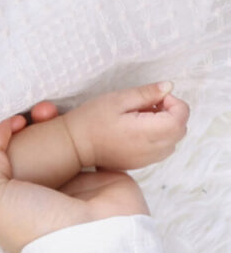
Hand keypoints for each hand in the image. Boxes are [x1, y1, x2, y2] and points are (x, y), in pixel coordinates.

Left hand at [0, 118, 147, 252]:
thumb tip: (2, 126)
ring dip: (54, 121)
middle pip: (30, 146)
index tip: (15, 122)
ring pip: (58, 141)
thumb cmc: (35, 222)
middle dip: (31, 123)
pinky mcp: (99, 176)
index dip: (2, 135)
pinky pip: (91, 144)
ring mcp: (69, 184)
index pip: (0, 160)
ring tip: (51, 109)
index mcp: (9, 201)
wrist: (93, 236)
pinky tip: (77, 116)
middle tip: (38, 110)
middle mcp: (38, 192)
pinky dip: (86, 128)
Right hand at [55, 82, 188, 171]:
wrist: (72, 145)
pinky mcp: (139, 164)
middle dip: (172, 114)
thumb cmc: (91, 120)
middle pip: (180, 130)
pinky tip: (138, 132)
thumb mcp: (118, 99)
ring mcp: (146, 160)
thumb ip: (147, 93)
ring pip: (173, 142)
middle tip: (149, 107)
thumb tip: (168, 88)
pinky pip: (161, 151)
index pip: (181, 116)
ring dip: (166, 128)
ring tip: (143, 120)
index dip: (173, 102)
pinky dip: (158, 139)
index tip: (154, 98)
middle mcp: (151, 149)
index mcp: (147, 131)